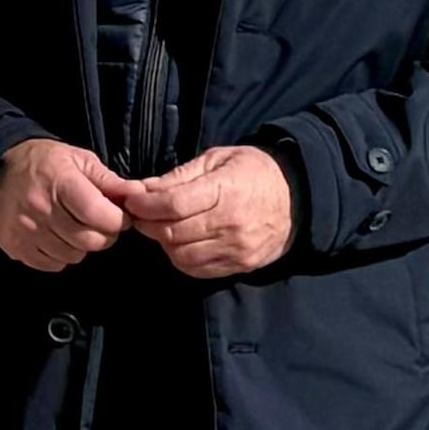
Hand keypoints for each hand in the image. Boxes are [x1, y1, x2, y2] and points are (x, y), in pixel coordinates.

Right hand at [0, 138, 137, 273]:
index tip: (118, 215)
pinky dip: (60, 256)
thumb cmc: (45, 162)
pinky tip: (57, 238)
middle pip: (89, 240)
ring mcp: (25, 230)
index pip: (100, 215)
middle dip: (103, 235)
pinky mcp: (15, 246)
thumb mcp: (79, 160)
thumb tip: (139, 193)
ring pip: (72, 256)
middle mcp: (41, 208)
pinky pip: (51, 264)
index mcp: (60, 182)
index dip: (118, 220)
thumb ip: (110, 180)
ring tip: (75, 228)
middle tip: (100, 224)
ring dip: (80, 246)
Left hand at [128, 143, 295, 281]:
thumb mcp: (217, 160)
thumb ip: (178, 176)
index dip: (145, 205)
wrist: (297, 198)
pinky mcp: (240, 265)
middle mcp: (231, 223)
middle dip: (149, 224)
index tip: (131, 200)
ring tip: (161, 227)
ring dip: (163, 243)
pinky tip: (181, 242)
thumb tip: (140, 189)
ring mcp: (237, 248)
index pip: (173, 204)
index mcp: (226, 190)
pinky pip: (197, 269)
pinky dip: (181, 258)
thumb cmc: (253, 172)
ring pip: (181, 255)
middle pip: (173, 232)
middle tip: (140, 214)